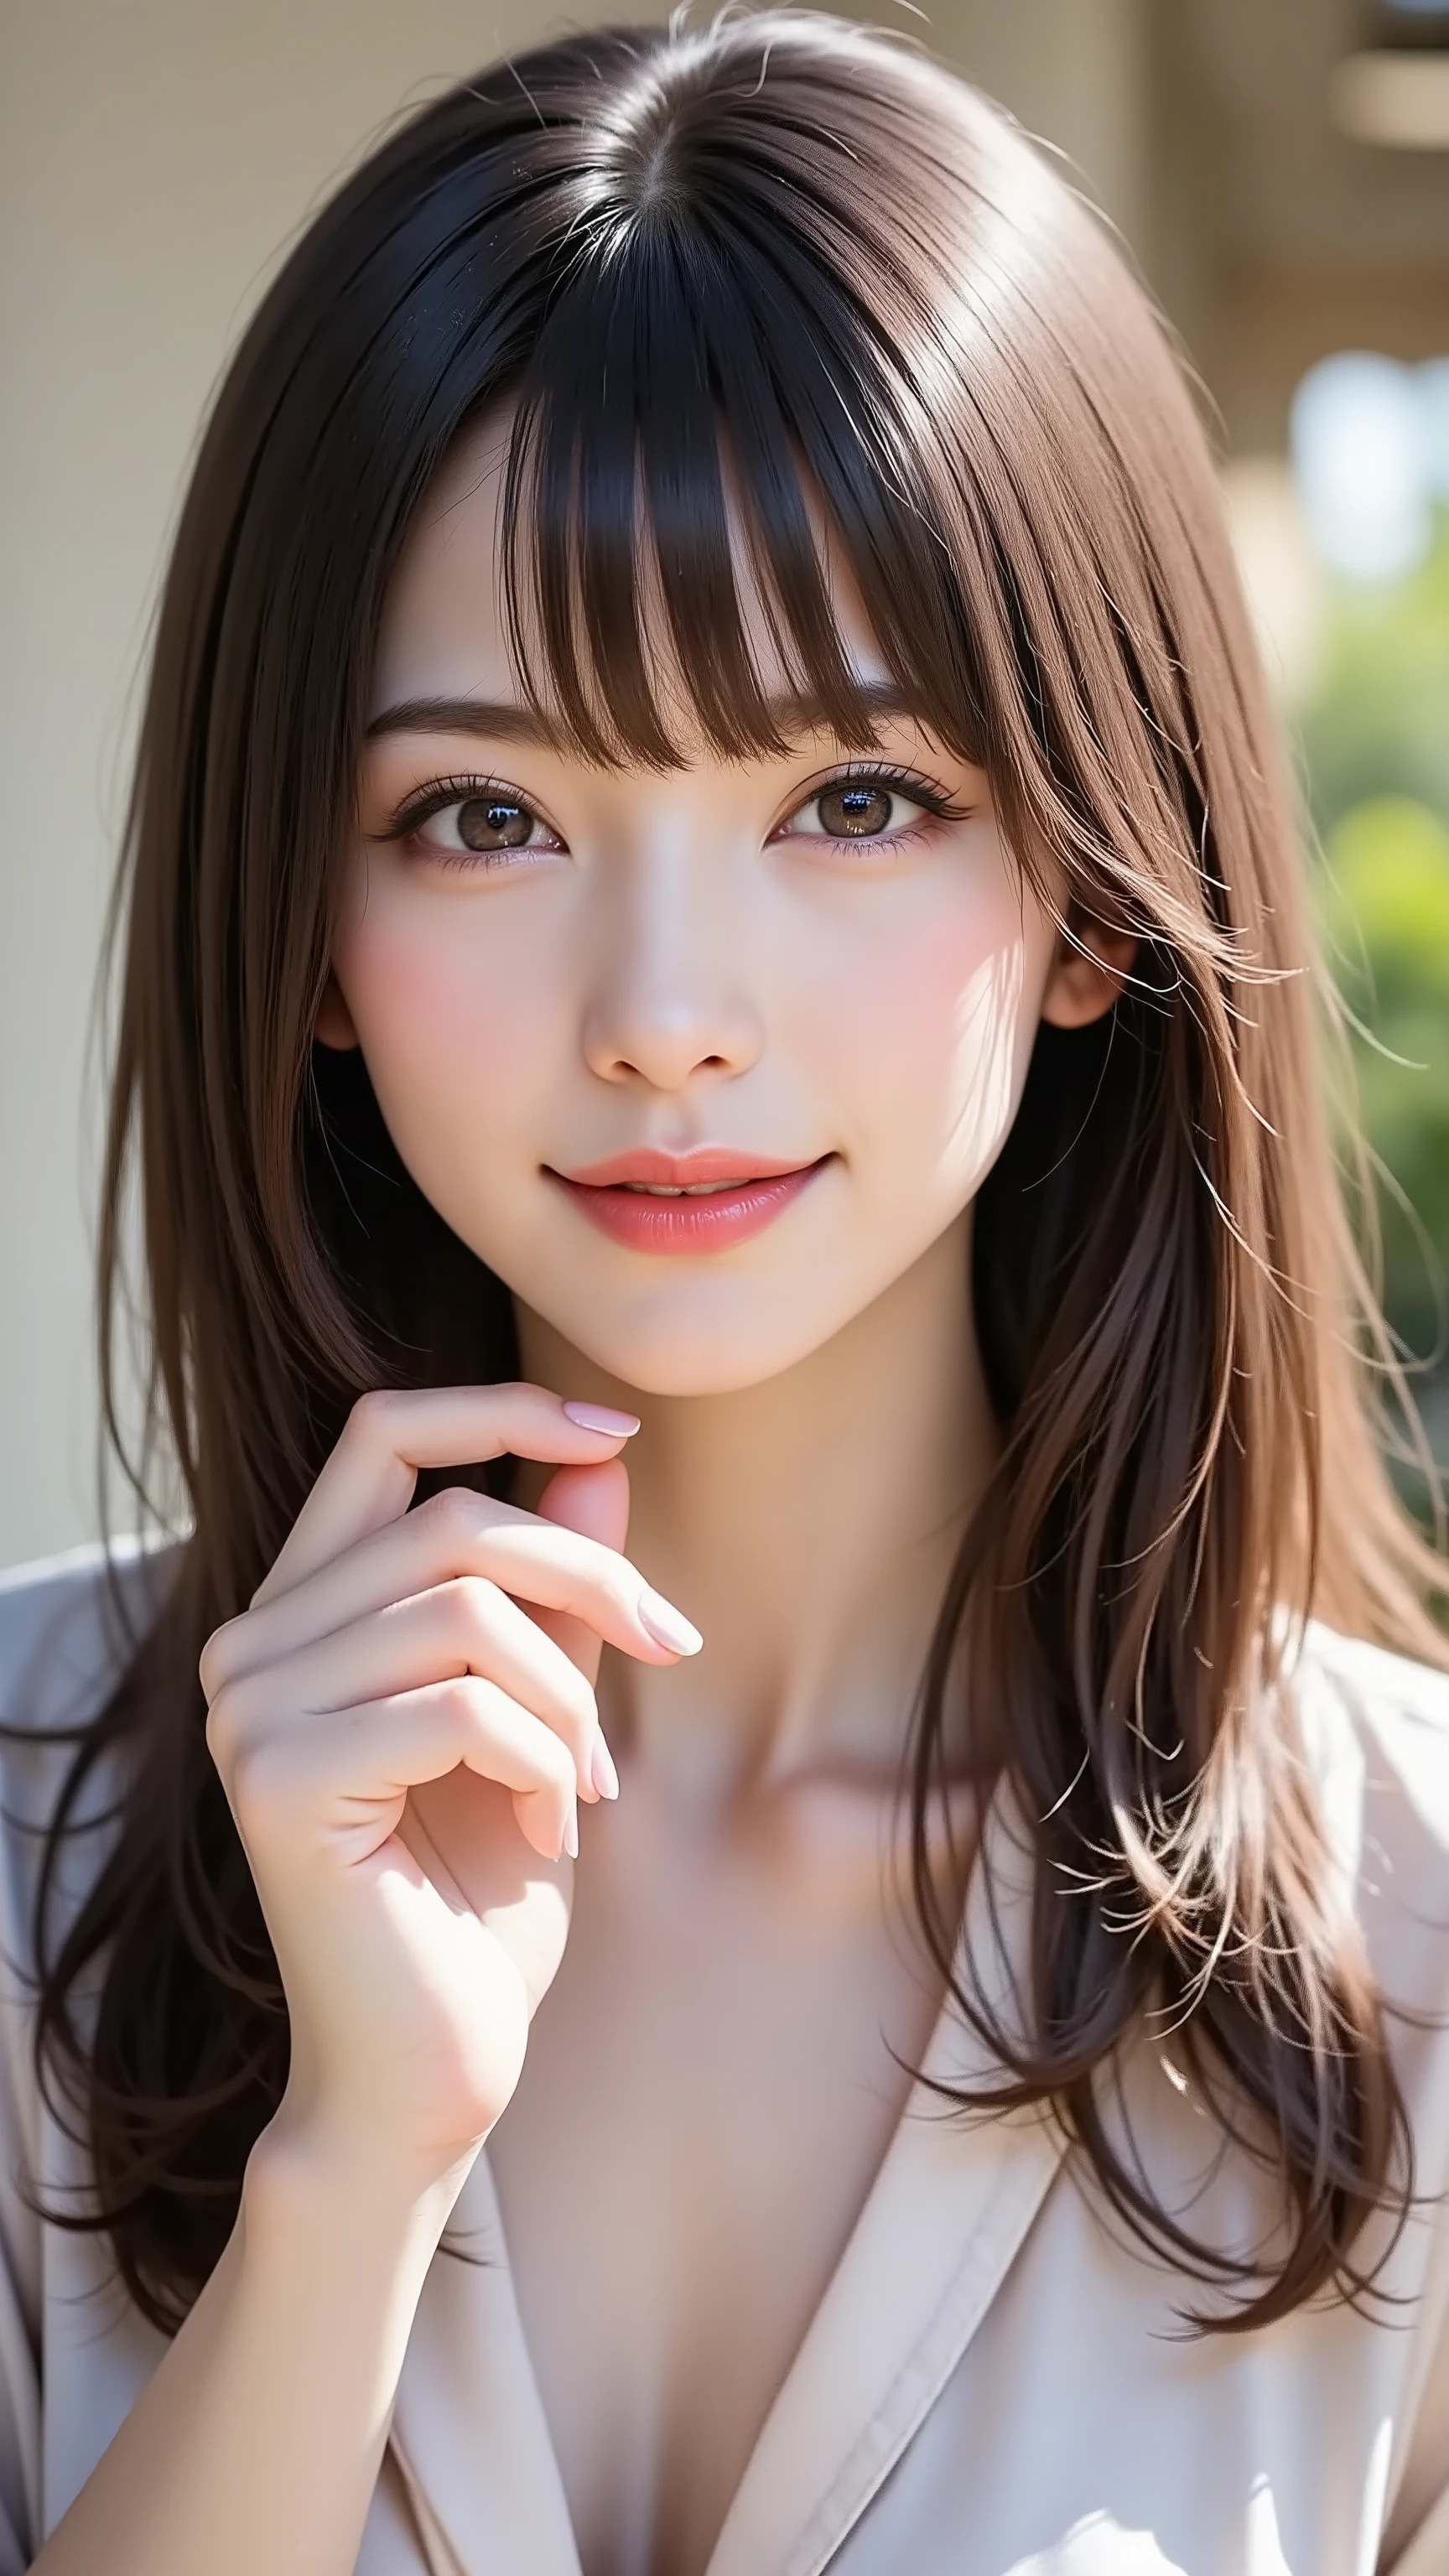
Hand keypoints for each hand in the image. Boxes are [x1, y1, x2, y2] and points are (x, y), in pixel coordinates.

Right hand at [198, 1384, 699, 2186]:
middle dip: (589, 1575)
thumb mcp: (540, 1713)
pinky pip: (461, 1706)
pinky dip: (543, 1760)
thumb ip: (549, 1592)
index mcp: (301, 1611)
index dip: (500, 1409)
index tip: (613, 1430)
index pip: (382, 1434)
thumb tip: (596, 1458)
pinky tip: (554, 1829)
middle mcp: (251, 1644)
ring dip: (569, 1695)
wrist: (434, 2071)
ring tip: (589, 1782)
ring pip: (466, 1611)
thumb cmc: (481, 1899)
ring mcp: (252, 1710)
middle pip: (452, 1519)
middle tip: (670, 1647)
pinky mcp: (279, 1780)